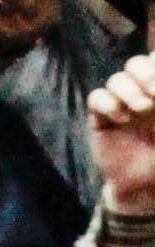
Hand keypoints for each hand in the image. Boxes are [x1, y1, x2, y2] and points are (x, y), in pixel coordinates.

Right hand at [88, 51, 154, 212]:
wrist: (142, 187)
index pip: (154, 59)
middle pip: (136, 63)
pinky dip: (108, 104)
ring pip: (117, 79)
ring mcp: (119, 105)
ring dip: (129, 90)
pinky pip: (96, 99)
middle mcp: (139, 92)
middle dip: (145, 73)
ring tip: (141, 109)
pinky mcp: (100, 120)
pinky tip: (121, 120)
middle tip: (154, 93)